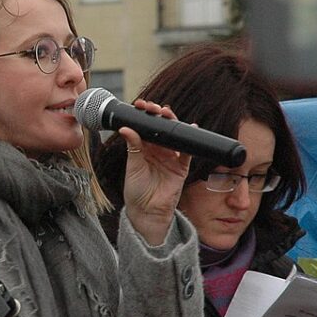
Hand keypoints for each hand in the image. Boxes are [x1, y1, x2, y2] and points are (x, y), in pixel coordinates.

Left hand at [120, 99, 191, 245]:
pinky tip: (190, 127)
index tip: (140, 105)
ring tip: (167, 113)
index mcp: (143, 149)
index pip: (145, 127)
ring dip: (172, 123)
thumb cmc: (136, 190)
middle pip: (161, 128)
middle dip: (158, 115)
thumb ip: (133, 147)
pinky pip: (188, 151)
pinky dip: (190, 141)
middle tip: (153, 107)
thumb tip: (126, 128)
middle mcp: (158, 151)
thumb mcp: (132, 166)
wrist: (147, 212)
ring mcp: (171, 158)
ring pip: (174, 136)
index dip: (144, 115)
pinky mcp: (181, 167)